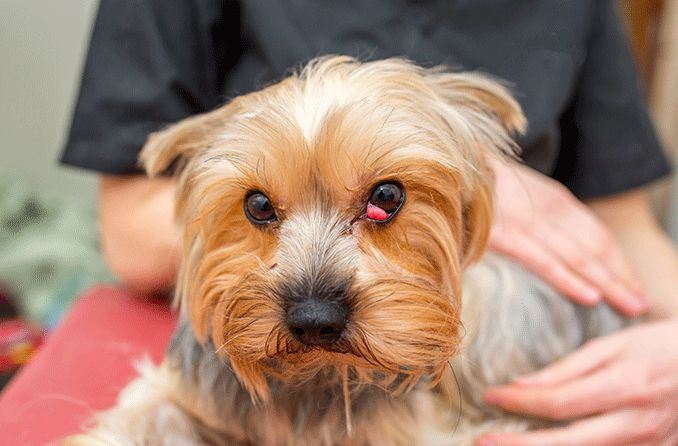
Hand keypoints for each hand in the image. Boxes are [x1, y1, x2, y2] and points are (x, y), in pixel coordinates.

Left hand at [477, 318, 677, 445]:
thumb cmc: (657, 347)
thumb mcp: (611, 346)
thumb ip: (567, 368)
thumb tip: (522, 385)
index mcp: (624, 387)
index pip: (558, 402)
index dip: (519, 404)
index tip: (490, 396)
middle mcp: (636, 423)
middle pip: (567, 444)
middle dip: (520, 445)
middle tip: (483, 441)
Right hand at [488, 159, 647, 315]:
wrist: (446, 161)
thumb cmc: (476, 186)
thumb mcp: (516, 194)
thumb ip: (536, 218)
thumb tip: (551, 245)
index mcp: (554, 199)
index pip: (597, 234)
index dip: (618, 262)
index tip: (634, 286)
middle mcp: (549, 209)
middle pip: (596, 247)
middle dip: (622, 278)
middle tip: (643, 305)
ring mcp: (528, 220)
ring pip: (579, 256)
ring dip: (609, 283)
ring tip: (631, 307)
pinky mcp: (506, 233)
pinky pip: (544, 261)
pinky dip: (570, 279)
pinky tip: (591, 297)